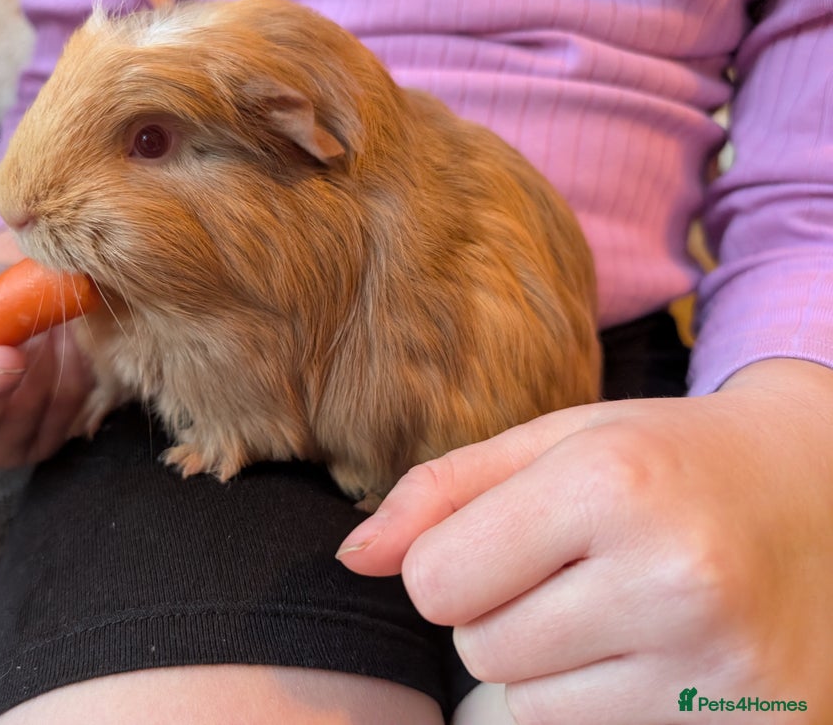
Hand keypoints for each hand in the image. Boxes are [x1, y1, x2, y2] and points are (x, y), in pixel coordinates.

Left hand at [337, 358, 832, 723]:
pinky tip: (654, 647)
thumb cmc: (666, 457)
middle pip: (478, 647)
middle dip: (501, 608)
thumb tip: (351, 558)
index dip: (452, 560)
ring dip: (547, 661)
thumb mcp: (556, 440)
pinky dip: (598, 699)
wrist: (821, 495)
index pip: (435, 580)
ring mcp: (718, 670)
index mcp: (613, 484)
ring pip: (528, 705)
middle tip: (577, 564)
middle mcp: (673, 581)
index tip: (506, 536)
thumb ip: (443, 491)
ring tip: (619, 601)